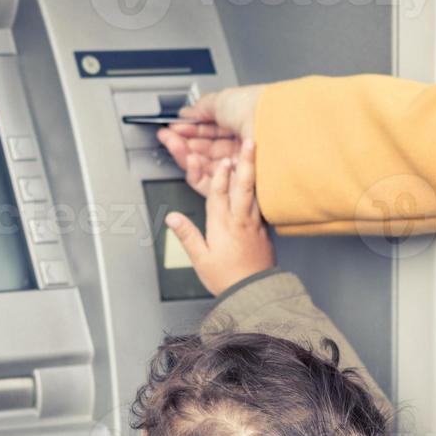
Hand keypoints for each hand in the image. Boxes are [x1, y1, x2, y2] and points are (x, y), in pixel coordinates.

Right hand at [157, 85, 263, 195]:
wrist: (271, 125)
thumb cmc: (256, 109)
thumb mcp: (223, 101)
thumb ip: (201, 108)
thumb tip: (187, 113)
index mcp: (240, 124)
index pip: (209, 131)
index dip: (189, 129)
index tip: (173, 127)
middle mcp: (241, 145)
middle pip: (204, 149)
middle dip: (182, 142)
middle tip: (166, 137)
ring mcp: (239, 164)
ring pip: (204, 165)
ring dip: (184, 154)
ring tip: (173, 144)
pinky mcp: (237, 183)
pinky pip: (211, 180)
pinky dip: (195, 170)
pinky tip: (189, 158)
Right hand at [165, 140, 274, 295]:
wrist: (254, 293)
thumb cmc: (227, 278)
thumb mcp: (201, 260)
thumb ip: (187, 236)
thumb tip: (172, 218)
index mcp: (222, 227)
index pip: (220, 196)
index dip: (220, 177)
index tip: (223, 159)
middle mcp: (240, 221)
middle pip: (242, 186)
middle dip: (245, 162)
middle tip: (250, 142)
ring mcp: (254, 224)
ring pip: (254, 192)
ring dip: (254, 170)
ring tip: (256, 152)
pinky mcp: (263, 229)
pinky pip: (260, 203)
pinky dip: (259, 188)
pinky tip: (260, 180)